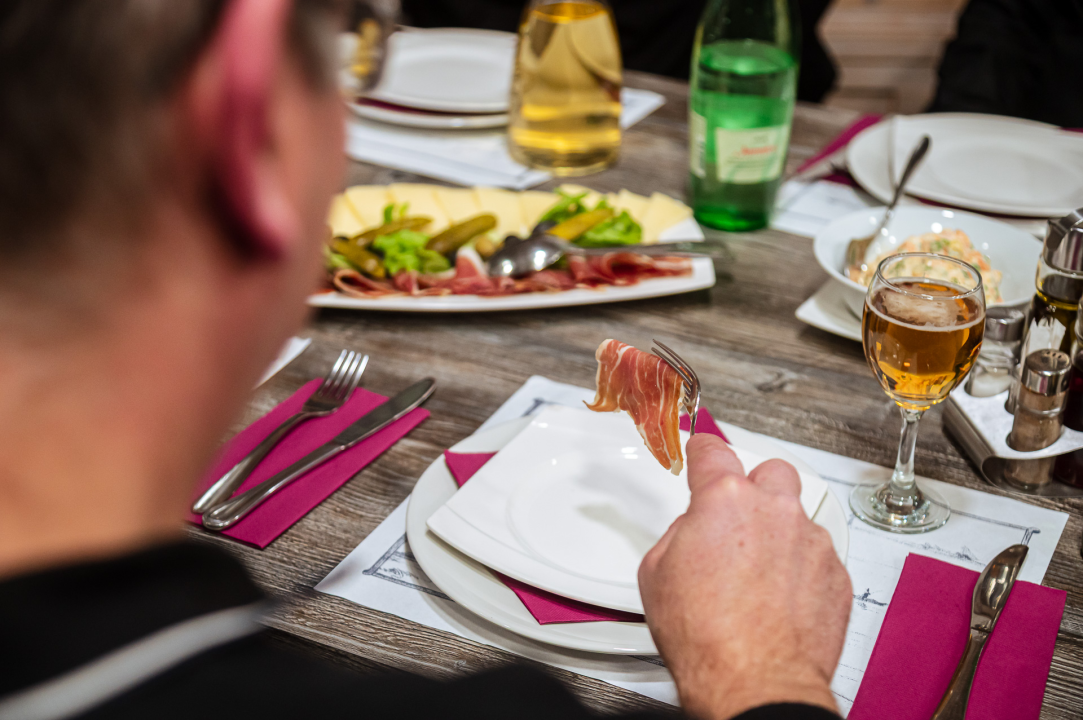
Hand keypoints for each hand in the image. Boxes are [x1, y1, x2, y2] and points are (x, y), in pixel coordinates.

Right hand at [638, 434, 851, 719]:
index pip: (714, 452)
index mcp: (726, 501)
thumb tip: (694, 531)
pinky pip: (818, 556)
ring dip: (779, 534)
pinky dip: (800, 570)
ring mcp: (812, 542)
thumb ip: (680, 533)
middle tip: (737, 516)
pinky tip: (778, 599)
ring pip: (797, 517)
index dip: (704, 449)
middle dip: (755, 487)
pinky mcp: (837, 575)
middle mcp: (775, 512)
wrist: (752, 681)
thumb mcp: (657, 571)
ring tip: (757, 576)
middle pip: (771, 472)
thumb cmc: (706, 636)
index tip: (704, 450)